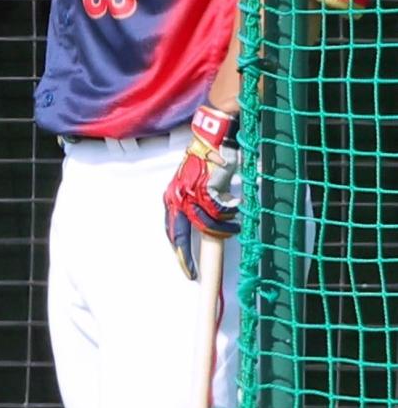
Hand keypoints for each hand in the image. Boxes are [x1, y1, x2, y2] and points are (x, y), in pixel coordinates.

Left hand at [164, 102, 241, 279]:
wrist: (215, 135)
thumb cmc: (210, 159)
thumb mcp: (200, 183)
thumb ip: (200, 202)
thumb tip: (207, 224)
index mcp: (174, 194)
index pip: (172, 227)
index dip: (177, 249)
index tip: (184, 269)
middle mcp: (177, 194)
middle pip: (179, 232)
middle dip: (185, 254)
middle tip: (192, 272)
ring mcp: (191, 191)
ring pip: (203, 224)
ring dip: (220, 230)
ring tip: (233, 228)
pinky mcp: (206, 187)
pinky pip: (217, 212)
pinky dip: (228, 218)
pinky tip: (236, 217)